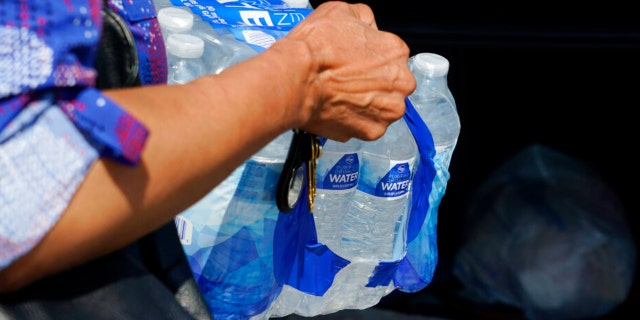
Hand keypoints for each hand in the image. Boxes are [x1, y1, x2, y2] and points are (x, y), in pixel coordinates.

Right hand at [282, 1, 415, 141]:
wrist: (296, 79)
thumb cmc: (316, 47)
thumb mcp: (341, 11)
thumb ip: (364, 19)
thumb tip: (366, 27)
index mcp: (396, 52)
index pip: (391, 56)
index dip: (371, 58)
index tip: (356, 62)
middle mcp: (400, 84)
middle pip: (392, 84)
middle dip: (373, 83)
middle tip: (347, 80)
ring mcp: (387, 111)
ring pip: (381, 108)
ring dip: (366, 104)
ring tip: (341, 96)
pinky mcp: (371, 132)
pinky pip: (365, 126)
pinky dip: (353, 120)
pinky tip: (337, 109)